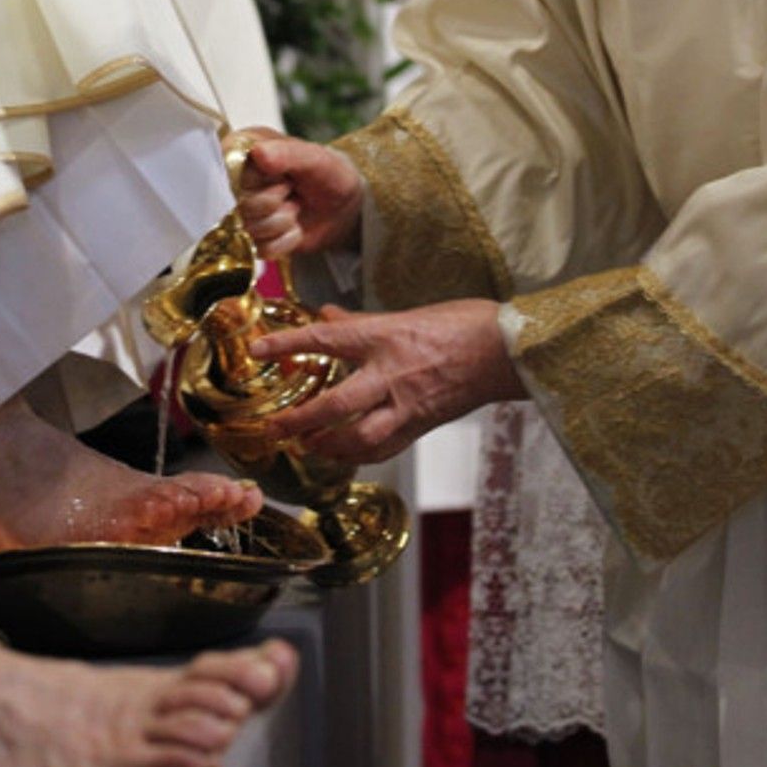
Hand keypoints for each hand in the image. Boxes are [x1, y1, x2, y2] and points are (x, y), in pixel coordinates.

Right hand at [234, 127, 365, 258]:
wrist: (345, 206)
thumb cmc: (329, 174)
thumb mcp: (315, 158)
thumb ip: (288, 153)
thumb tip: (259, 152)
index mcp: (244, 152)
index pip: (228, 172)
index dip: (257, 180)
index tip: (282, 176)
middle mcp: (237, 182)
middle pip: (236, 204)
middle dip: (273, 203)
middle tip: (292, 192)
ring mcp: (243, 212)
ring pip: (248, 229)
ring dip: (281, 222)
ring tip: (296, 208)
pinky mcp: (254, 239)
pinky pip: (261, 249)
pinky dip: (285, 241)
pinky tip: (295, 228)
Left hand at [248, 299, 522, 464]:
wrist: (509, 351)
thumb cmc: (464, 324)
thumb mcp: (406, 312)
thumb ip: (360, 322)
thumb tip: (326, 315)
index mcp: (385, 337)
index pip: (326, 340)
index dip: (288, 344)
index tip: (257, 350)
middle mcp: (392, 374)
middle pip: (336, 403)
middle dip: (300, 420)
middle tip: (273, 427)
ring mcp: (408, 405)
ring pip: (360, 438)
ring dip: (328, 447)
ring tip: (306, 446)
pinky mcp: (423, 425)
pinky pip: (385, 448)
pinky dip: (360, 454)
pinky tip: (345, 453)